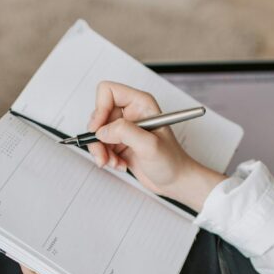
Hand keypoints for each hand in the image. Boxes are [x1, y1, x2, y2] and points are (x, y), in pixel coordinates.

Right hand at [88, 81, 225, 211]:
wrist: (176, 181)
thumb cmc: (172, 162)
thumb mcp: (149, 145)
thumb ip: (125, 132)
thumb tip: (102, 130)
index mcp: (141, 104)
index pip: (108, 92)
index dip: (99, 109)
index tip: (97, 130)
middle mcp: (132, 113)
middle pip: (99, 115)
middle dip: (98, 137)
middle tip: (103, 154)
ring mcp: (125, 129)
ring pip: (98, 133)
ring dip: (101, 151)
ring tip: (113, 163)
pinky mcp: (121, 144)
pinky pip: (102, 146)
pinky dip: (106, 158)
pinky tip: (120, 165)